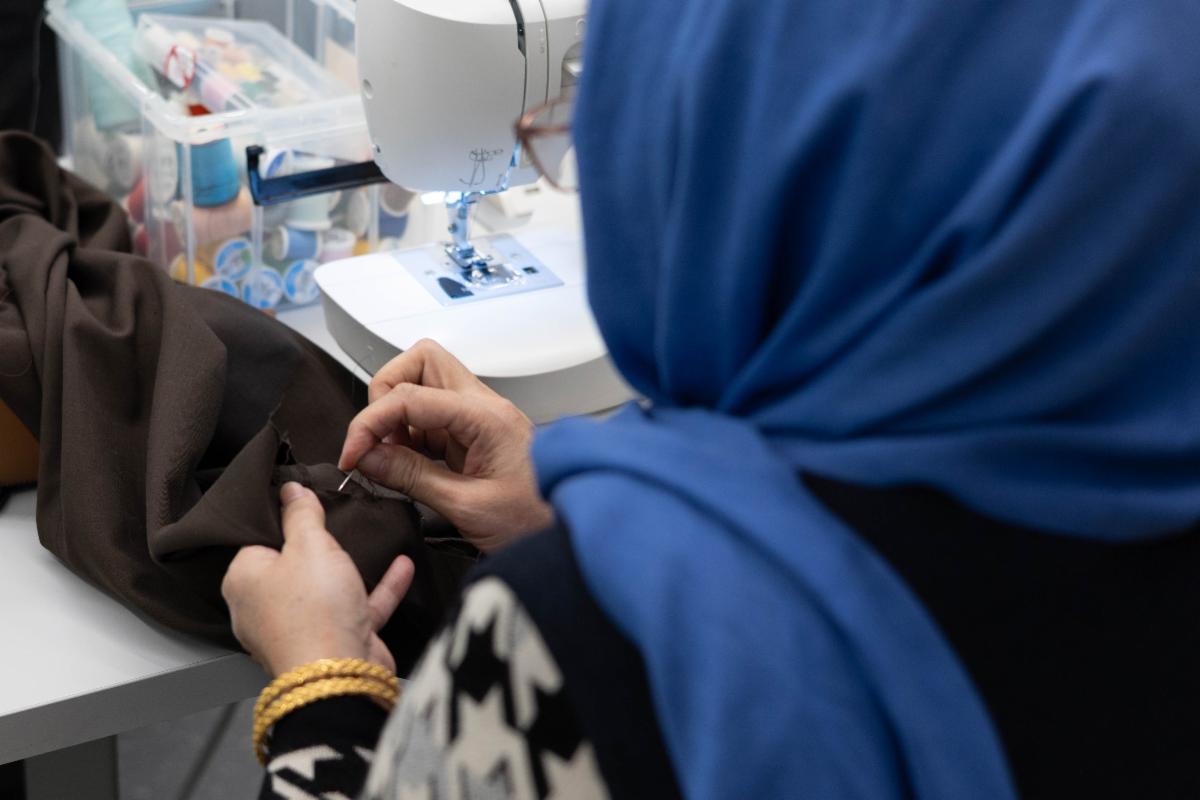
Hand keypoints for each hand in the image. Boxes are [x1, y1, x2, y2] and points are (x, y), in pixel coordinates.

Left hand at [221, 482, 414, 676]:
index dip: (281, 521)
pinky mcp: (333, 640)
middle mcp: (266, 606)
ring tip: (369, 539)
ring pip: (326, 587)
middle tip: (336, 517)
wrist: (341, 675)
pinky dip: (378, 587)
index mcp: (244, 580)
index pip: (256, 540)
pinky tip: (402, 566)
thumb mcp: (310, 545)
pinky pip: (356, 606)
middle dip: (319, 546)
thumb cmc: (314, 611)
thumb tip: (289, 490)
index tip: (301, 503)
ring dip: (351, 567)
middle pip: (293, 565)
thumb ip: (302, 514)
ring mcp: (300, 626)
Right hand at [339, 339, 552, 552]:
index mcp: (485, 417)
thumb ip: (412, 477)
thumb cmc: (536, 522)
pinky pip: (432, 417)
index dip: (370, 422)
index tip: (353, 455)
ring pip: (424, 384)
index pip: (409, 395)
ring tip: (391, 458)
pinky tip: (407, 464)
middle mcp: (483, 406)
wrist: (570, 535)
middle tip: (376, 439)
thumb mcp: (467, 507)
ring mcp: (479, 418)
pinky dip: (410, 434)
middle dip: (386, 393)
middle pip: (421, 362)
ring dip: (397, 415)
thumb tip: (367, 456)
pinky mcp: (475, 435)